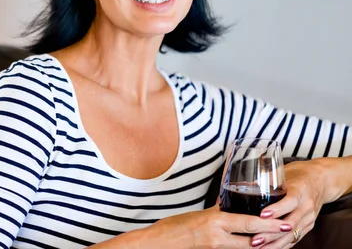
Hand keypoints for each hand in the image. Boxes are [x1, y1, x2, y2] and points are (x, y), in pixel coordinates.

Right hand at [151, 205, 292, 248]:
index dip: (269, 224)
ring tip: (275, 239)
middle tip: (288, 231)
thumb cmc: (173, 227)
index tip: (285, 223)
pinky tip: (252, 244)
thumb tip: (227, 203)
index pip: (248, 223)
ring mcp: (216, 247)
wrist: (159, 244)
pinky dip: (245, 247)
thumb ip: (215, 210)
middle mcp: (218, 236)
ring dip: (261, 244)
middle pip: (253, 239)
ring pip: (246, 247)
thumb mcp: (198, 214)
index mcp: (214, 222)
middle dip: (272, 237)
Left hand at [250, 159, 329, 247]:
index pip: (290, 202)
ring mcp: (309, 218)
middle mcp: (307, 206)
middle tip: (254, 239)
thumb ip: (266, 180)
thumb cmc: (298, 175)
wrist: (320, 180)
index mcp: (300, 190)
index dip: (277, 209)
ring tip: (258, 248)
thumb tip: (242, 185)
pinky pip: (296, 238)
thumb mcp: (283, 173)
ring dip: (275, 243)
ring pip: (293, 234)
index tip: (262, 215)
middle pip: (290, 223)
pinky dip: (282, 245)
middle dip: (271, 233)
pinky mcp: (309, 226)